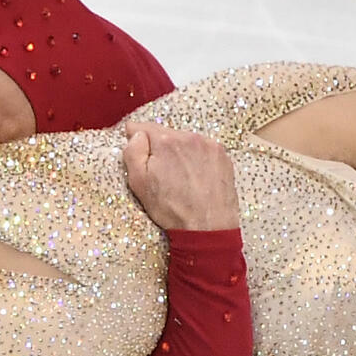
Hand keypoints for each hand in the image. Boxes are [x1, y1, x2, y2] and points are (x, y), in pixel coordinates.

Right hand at [122, 123, 239, 231]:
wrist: (208, 227)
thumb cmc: (171, 209)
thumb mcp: (138, 183)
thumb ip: (132, 151)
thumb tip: (137, 134)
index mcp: (165, 141)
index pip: (143, 127)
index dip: (136, 140)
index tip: (139, 153)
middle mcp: (189, 136)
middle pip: (165, 134)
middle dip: (160, 149)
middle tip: (161, 174)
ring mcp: (209, 145)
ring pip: (185, 142)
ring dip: (180, 153)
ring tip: (181, 179)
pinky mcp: (222, 155)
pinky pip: (203, 150)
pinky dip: (197, 159)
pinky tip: (196, 178)